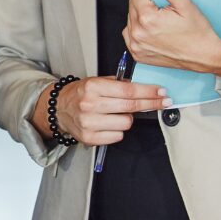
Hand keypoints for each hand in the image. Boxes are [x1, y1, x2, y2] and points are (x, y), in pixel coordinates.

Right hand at [39, 76, 169, 146]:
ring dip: (128, 118)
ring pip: (126, 123)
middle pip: (130, 107)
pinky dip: (118, 130)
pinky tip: (109, 124)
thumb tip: (146, 89)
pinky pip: (117, 136)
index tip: (162, 92)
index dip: (148, 92)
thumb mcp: (96, 82)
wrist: (57, 109)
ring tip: (118, 114)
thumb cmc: (81, 94)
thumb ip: (119, 85)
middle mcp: (89, 105)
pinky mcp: (89, 138)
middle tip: (163, 102)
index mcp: (92, 88)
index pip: (128, 91)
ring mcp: (88, 123)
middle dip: (151, 104)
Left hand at [125, 0, 220, 80]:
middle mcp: (138, 33)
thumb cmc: (197, 32)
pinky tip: (153, 32)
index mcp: (148, 18)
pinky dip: (138, 31)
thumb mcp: (185, 5)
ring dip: (141, 18)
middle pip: (131, 6)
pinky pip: (129, 35)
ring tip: (160, 24)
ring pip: (130, 20)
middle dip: (145, 4)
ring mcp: (136, 45)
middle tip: (163, 12)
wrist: (203, 56)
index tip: (160, 0)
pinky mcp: (137, 54)